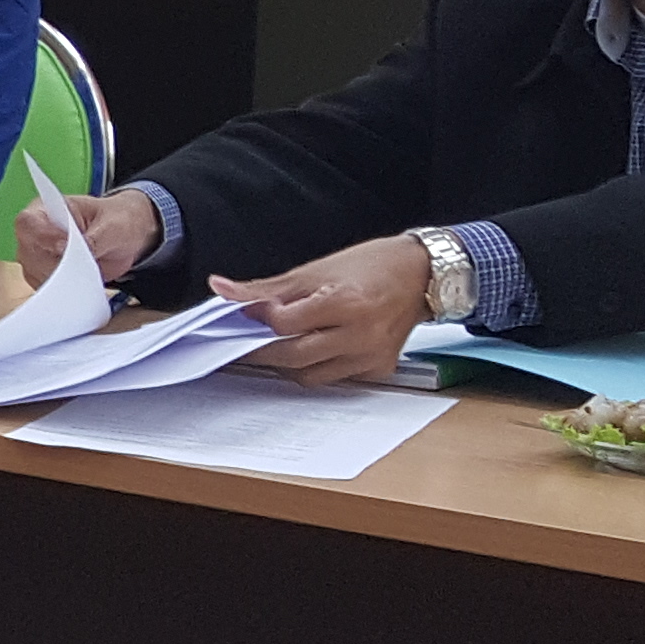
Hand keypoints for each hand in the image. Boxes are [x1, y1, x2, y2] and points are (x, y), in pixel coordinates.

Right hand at [13, 189, 166, 284]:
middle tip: (83, 263)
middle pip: (28, 252)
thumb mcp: (113, 225)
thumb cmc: (116, 221)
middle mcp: (36, 232)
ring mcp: (38, 255)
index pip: (28, 222)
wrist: (125, 238)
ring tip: (87, 269)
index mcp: (47, 208)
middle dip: (55, 263)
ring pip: (34, 272)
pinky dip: (62, 288)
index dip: (42, 237)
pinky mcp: (45, 274)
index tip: (65, 248)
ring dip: (61, 277)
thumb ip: (95, 238)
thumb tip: (78, 250)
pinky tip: (81, 280)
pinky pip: (44, 286)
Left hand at [208, 235, 435, 386]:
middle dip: (263, 350)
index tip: (245, 313)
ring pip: (310, 375)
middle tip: (247, 339)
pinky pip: (335, 377)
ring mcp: (372, 355)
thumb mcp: (315, 269)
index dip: (258, 319)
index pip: (284, 324)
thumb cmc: (373, 266)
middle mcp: (361, 334)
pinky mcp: (379, 368)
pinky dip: (317, 366)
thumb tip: (222, 290)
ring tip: (279, 342)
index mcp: (346, 303)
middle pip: (293, 356)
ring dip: (288, 362)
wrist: (422, 274)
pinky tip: (314, 347)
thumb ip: (267, 288)